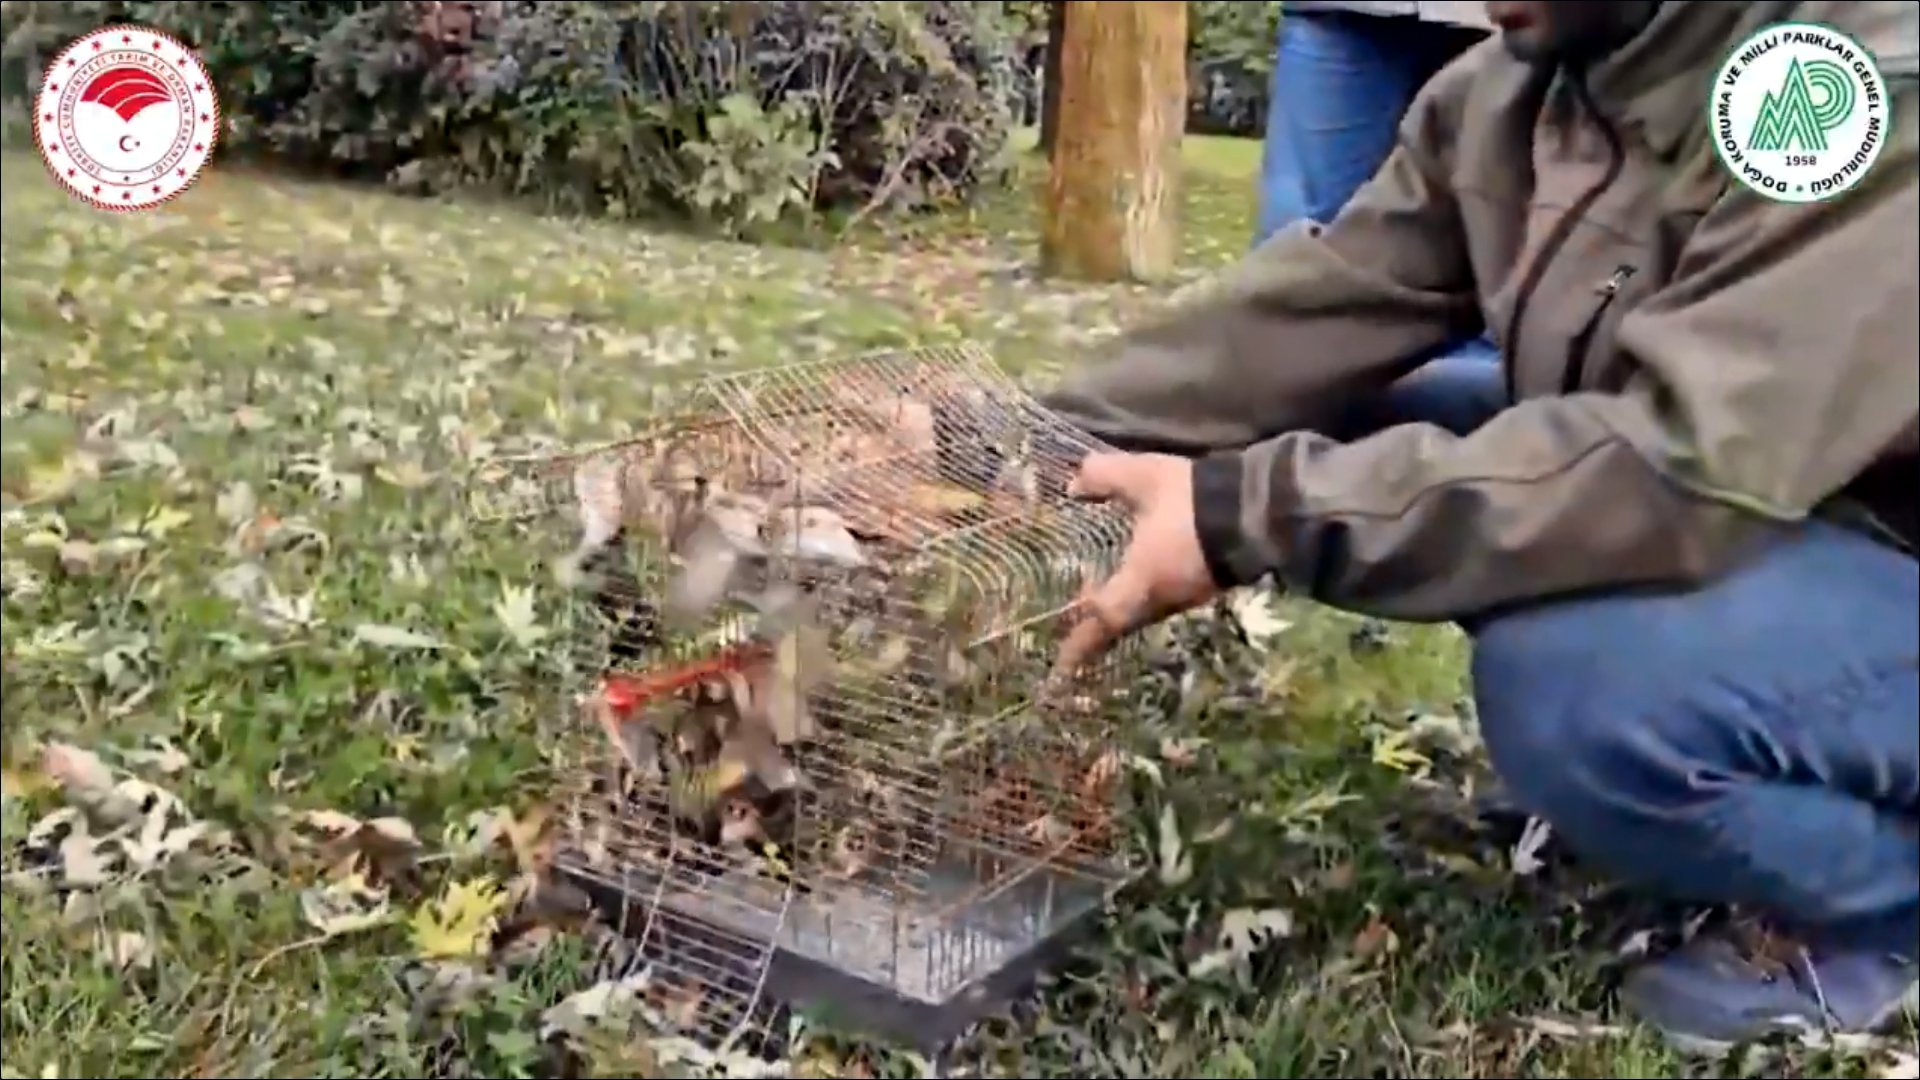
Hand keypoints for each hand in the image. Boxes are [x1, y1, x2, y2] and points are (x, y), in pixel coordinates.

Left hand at [1053, 452, 1220, 678]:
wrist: (1260, 507)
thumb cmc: (1193, 500)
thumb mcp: (1143, 478)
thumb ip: (1104, 478)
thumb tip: (1073, 485)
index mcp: (1141, 580)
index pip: (1102, 620)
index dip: (1079, 642)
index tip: (1061, 666)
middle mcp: (1164, 598)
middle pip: (1124, 624)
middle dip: (1099, 630)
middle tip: (1077, 629)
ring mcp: (1190, 595)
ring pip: (1147, 612)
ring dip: (1123, 609)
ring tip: (1104, 596)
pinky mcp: (1209, 584)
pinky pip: (1168, 600)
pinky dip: (1146, 595)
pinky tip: (1143, 576)